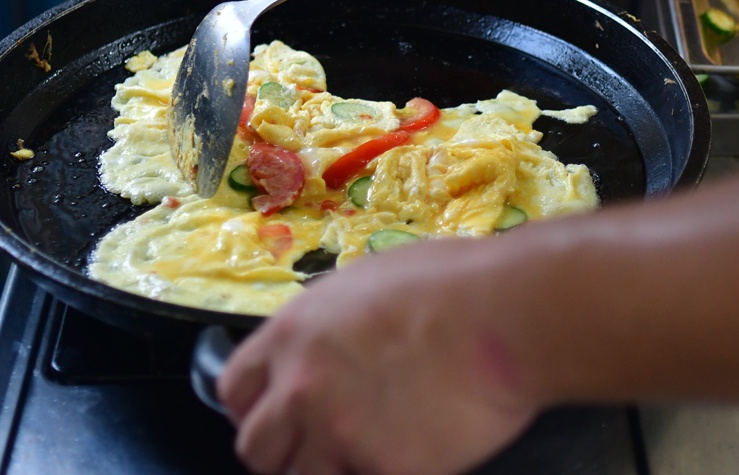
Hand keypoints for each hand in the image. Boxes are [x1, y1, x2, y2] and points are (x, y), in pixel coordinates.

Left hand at [218, 238, 537, 474]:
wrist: (504, 313)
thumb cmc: (446, 283)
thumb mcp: (362, 284)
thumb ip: (323, 325)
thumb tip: (317, 348)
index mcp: (291, 335)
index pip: (234, 391)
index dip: (253, 407)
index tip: (275, 414)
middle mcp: (302, 388)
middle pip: (256, 449)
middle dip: (283, 449)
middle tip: (319, 443)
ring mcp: (341, 435)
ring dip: (329, 469)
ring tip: (366, 448)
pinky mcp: (385, 470)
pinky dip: (380, 473)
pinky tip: (408, 452)